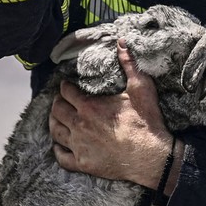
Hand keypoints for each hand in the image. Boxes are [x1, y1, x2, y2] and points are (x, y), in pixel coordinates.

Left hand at [49, 39, 173, 187]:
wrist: (152, 156)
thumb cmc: (146, 122)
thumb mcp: (140, 88)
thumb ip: (129, 64)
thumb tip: (121, 42)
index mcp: (89, 106)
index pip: (66, 92)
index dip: (65, 86)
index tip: (66, 85)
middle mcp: (79, 125)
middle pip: (57, 111)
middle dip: (57, 103)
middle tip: (60, 100)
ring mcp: (79, 146)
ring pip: (55, 132)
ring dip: (53, 123)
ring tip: (56, 119)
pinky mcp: (83, 164)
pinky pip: (61, 157)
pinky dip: (57, 150)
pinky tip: (59, 145)